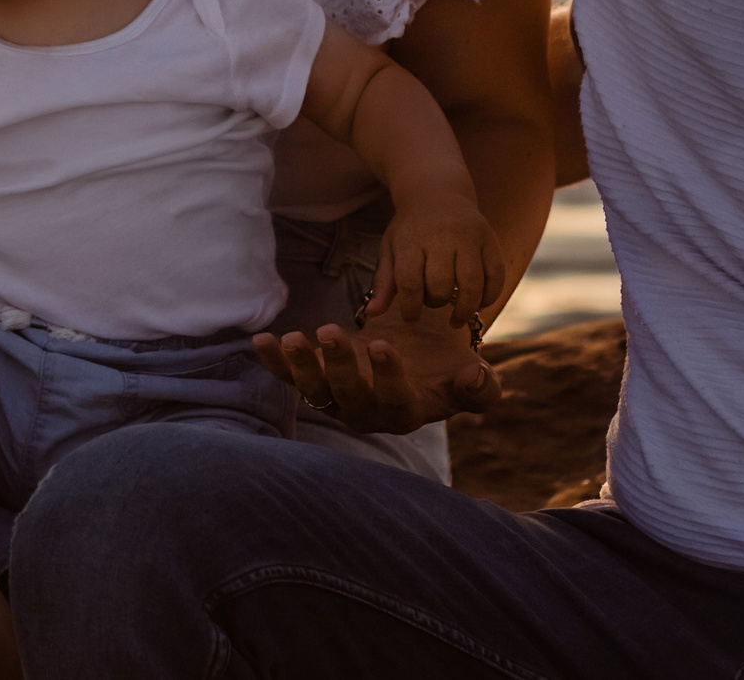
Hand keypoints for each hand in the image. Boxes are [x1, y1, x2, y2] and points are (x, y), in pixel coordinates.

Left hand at [252, 305, 499, 432]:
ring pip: (316, 389)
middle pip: (349, 394)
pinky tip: (262, 341)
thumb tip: (474, 379)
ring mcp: (338, 399)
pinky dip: (275, 362)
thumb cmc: (448, 368)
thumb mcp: (473, 377)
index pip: (396, 399)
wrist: (420, 354)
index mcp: (407, 412)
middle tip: (331, 331)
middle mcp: (368, 412)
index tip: (383, 344)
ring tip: (292, 338)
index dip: (389, 375)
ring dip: (301, 366)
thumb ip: (480, 386)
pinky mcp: (316, 381)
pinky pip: (291, 377)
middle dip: (339, 365)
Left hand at [367, 191, 502, 322]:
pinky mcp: (490, 239)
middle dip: (436, 303)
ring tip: (457, 317)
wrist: (437, 193)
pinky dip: (489, 296)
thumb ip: (383, 282)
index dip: (410, 308)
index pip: (409, 282)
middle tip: (433, 303)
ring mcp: (469, 237)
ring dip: (465, 308)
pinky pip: (496, 276)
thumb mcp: (391, 249)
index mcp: (412, 240)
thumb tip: (372, 313)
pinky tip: (478, 303)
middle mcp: (442, 237)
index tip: (411, 317)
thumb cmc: (411, 228)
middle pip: (441, 285)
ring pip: (471, 284)